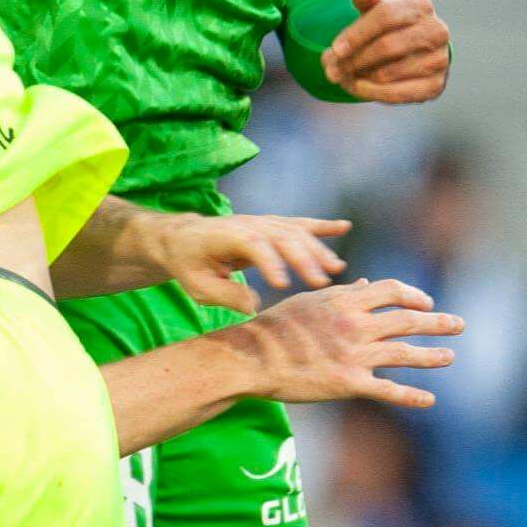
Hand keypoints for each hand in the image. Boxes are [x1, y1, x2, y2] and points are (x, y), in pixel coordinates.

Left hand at [152, 213, 347, 313]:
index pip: (253, 244)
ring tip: (337, 269)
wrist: (183, 237)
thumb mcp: (197, 285)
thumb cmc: (189, 264)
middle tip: (321, 283)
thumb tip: (254, 304)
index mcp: (226, 235)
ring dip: (317, 248)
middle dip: (303, 258)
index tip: (284, 285)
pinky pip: (299, 224)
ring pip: (294, 231)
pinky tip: (344, 227)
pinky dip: (322, 226)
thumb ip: (224, 294)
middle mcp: (248, 224)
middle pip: (281, 235)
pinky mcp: (270, 225)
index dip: (270, 262)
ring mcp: (261, 222)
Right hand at [219, 279, 460, 408]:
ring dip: (431, 355)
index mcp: (345, 301)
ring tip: (450, 356)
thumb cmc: (276, 328)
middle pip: (407, 320)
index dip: (414, 295)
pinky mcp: (348, 382)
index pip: (392, 291)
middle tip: (458, 324)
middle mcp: (355, 324)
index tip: (426, 302)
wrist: (252, 358)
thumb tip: (367, 283)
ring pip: (404, 353)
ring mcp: (353, 354)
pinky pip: (387, 390)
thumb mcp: (310, 302)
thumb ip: (342, 293)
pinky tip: (429, 399)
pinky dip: (410, 395)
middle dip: (436, 322)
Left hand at [322, 0, 449, 103]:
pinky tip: (358, 88)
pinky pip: (399, 94)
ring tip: (342, 78)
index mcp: (420, 4)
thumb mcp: (377, 10)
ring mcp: (440, 59)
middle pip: (387, 46)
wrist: (416, 51)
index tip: (335, 49)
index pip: (386, 16)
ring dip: (359, 79)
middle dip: (354, 60)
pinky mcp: (436, 85)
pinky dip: (372, 93)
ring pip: (389, 73)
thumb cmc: (389, 27)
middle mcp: (436, 30)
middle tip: (331, 70)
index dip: (357, 33)